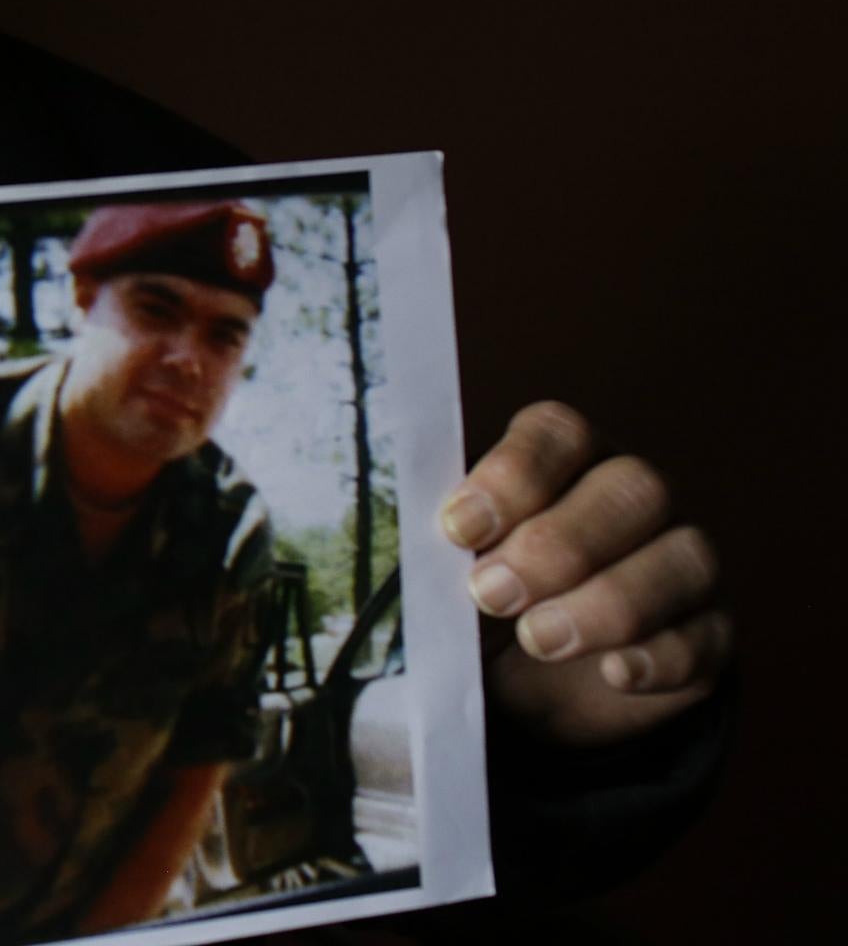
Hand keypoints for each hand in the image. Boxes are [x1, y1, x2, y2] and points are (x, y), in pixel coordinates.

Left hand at [439, 402, 730, 746]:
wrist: (541, 679)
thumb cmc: (490, 592)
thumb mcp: (459, 566)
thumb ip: (441, 548)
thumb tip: (401, 552)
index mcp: (569, 457)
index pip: (559, 434)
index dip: (512, 475)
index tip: (457, 529)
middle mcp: (637, 495)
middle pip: (630, 490)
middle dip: (557, 544)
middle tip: (489, 594)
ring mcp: (685, 561)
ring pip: (681, 559)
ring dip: (607, 603)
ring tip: (538, 641)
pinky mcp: (710, 633)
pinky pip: (704, 637)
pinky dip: (659, 656)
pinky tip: (614, 674)